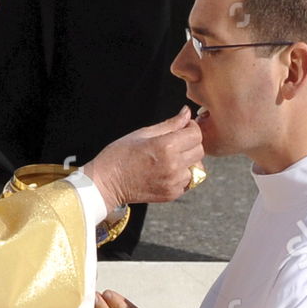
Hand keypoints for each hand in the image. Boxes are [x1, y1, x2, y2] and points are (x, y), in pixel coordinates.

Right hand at [81, 107, 204, 208]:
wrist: (106, 183)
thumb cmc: (120, 155)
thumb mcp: (143, 133)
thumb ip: (170, 124)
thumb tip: (187, 113)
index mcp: (166, 147)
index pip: (196, 134)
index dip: (190, 128)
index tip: (182, 128)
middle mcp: (173, 166)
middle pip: (199, 151)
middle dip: (190, 144)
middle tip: (175, 143)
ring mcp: (173, 182)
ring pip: (196, 168)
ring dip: (188, 162)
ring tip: (169, 159)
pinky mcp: (171, 194)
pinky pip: (188, 182)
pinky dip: (181, 176)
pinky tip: (165, 172)